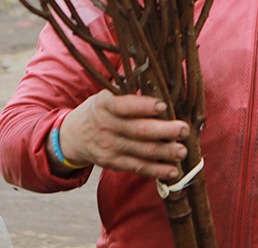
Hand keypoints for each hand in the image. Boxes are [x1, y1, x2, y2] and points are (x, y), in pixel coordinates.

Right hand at [58, 91, 188, 180]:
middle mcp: (106, 126)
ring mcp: (109, 147)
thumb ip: (129, 94)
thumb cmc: (100, 110)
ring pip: (141, 151)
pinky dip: (156, 170)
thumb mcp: (107, 95)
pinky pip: (137, 167)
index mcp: (105, 104)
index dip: (144, 106)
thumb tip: (162, 87)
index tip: (163, 105)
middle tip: (184, 129)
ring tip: (182, 150)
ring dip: (164, 152)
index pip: (125, 105)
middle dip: (164, 131)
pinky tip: (172, 170)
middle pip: (138, 130)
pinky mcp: (113, 163)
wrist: (74, 136)